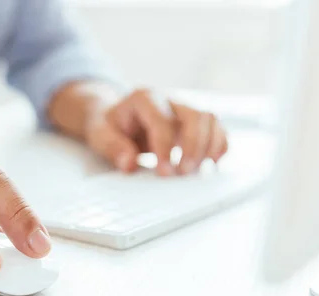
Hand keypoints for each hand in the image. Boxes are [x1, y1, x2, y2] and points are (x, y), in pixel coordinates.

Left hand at [84, 89, 228, 175]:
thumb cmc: (109, 126)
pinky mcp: (194, 122)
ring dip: (209, 146)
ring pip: (210, 119)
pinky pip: (216, 128)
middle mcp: (169, 100)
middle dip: (193, 147)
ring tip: (197, 172)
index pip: (162, 121)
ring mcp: (184, 109)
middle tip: (183, 173)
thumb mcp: (100, 135)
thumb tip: (129, 163)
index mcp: (144, 99)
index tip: (164, 172)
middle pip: (194, 116)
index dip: (165, 147)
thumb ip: (113, 147)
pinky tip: (211, 164)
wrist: (115, 117)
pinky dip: (219, 146)